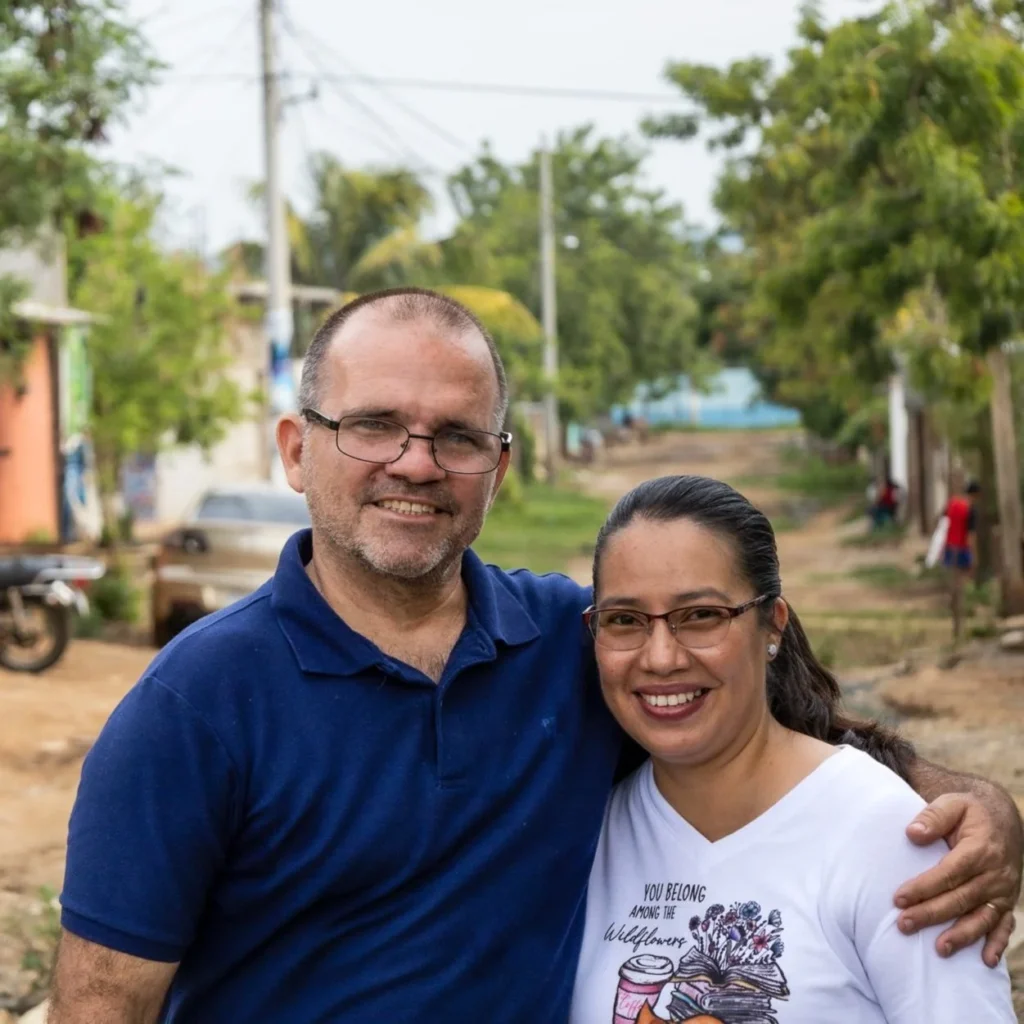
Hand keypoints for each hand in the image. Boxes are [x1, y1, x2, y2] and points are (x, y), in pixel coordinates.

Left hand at [893, 792, 1021, 966]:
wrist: (1003, 816)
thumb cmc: (969, 810)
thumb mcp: (952, 803)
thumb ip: (933, 816)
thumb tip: (912, 833)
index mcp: (980, 849)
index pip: (948, 873)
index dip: (923, 887)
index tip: (898, 898)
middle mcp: (995, 874)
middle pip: (960, 899)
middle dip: (931, 914)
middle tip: (904, 924)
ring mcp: (1004, 890)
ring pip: (982, 917)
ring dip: (961, 935)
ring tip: (940, 949)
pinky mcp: (1007, 901)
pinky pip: (1005, 925)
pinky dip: (997, 943)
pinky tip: (986, 961)